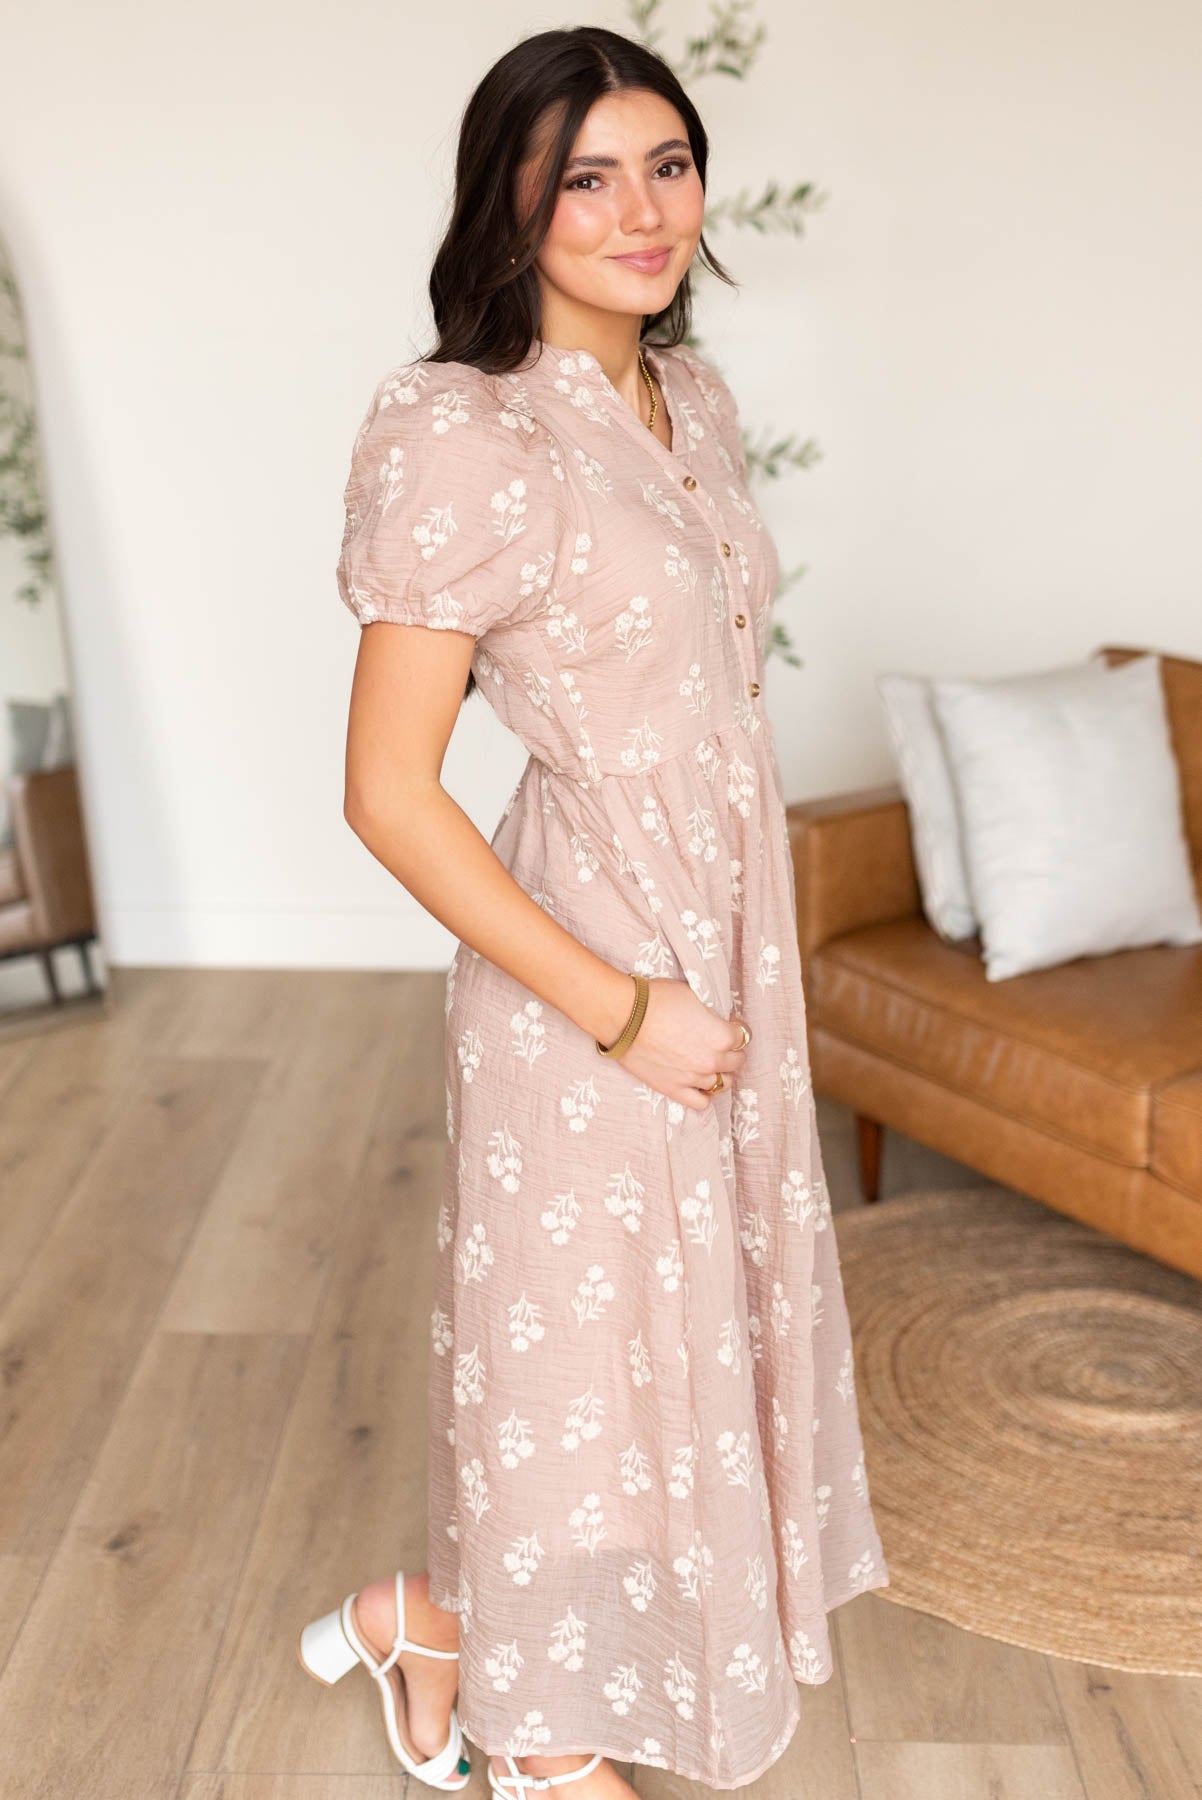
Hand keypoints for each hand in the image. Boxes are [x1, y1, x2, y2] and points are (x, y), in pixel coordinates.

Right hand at [609, 977, 749, 1109]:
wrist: (624, 1016)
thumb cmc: (657, 1000)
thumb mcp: (694, 996)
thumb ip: (712, 1014)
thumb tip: (717, 1020)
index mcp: (721, 1036)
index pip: (742, 1036)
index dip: (734, 1028)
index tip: (727, 1025)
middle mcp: (712, 1061)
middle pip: (736, 1062)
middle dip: (731, 1051)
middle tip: (718, 1043)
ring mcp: (694, 1078)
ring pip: (723, 1083)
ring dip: (720, 1073)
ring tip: (709, 1063)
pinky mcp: (674, 1090)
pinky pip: (701, 1103)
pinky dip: (704, 1094)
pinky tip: (698, 1083)